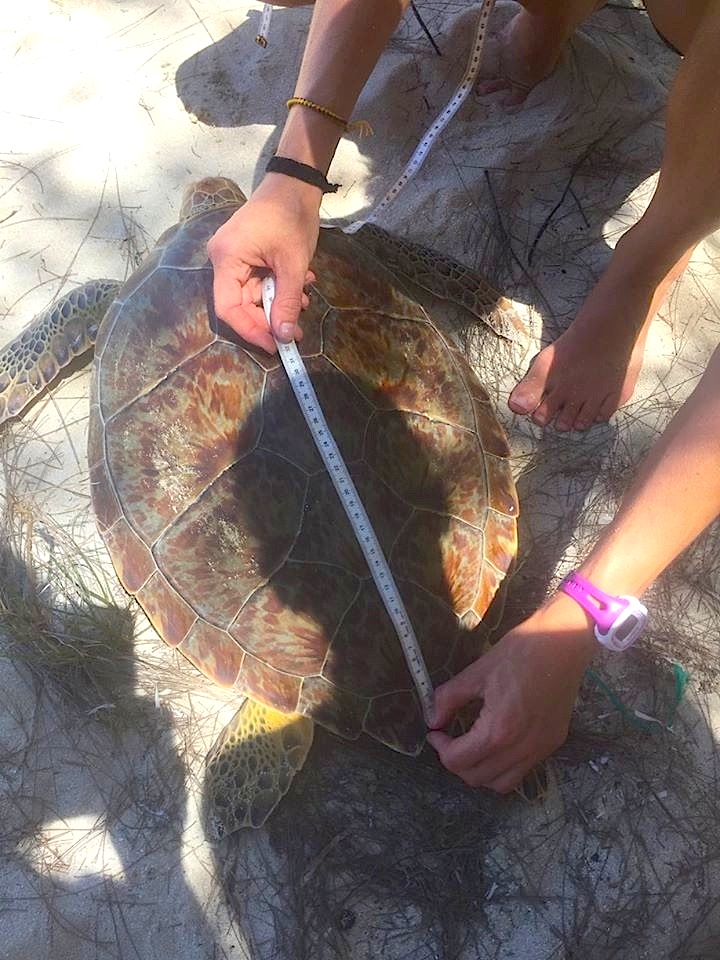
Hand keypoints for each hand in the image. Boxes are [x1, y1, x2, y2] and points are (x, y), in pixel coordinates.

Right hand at [207, 175, 320, 352]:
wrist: (294, 183)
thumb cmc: (291, 217)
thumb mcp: (293, 264)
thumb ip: (287, 302)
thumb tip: (285, 336)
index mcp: (226, 259)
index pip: (227, 308)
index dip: (250, 331)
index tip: (274, 346)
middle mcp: (222, 259)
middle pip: (239, 304)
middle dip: (269, 319)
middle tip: (295, 331)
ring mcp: (232, 256)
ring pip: (251, 295)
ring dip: (278, 303)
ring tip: (304, 303)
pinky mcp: (245, 254)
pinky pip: (256, 281)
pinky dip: (277, 289)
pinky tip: (300, 286)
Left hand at [427, 596, 596, 792]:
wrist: (563, 643)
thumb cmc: (520, 652)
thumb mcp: (477, 672)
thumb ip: (449, 698)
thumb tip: (432, 718)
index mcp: (499, 730)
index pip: (458, 761)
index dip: (440, 747)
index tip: (436, 731)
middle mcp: (521, 748)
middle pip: (477, 778)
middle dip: (456, 762)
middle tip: (450, 738)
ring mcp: (540, 749)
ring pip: (501, 783)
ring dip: (480, 771)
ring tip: (472, 746)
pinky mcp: (552, 744)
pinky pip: (523, 771)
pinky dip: (503, 767)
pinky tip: (497, 744)